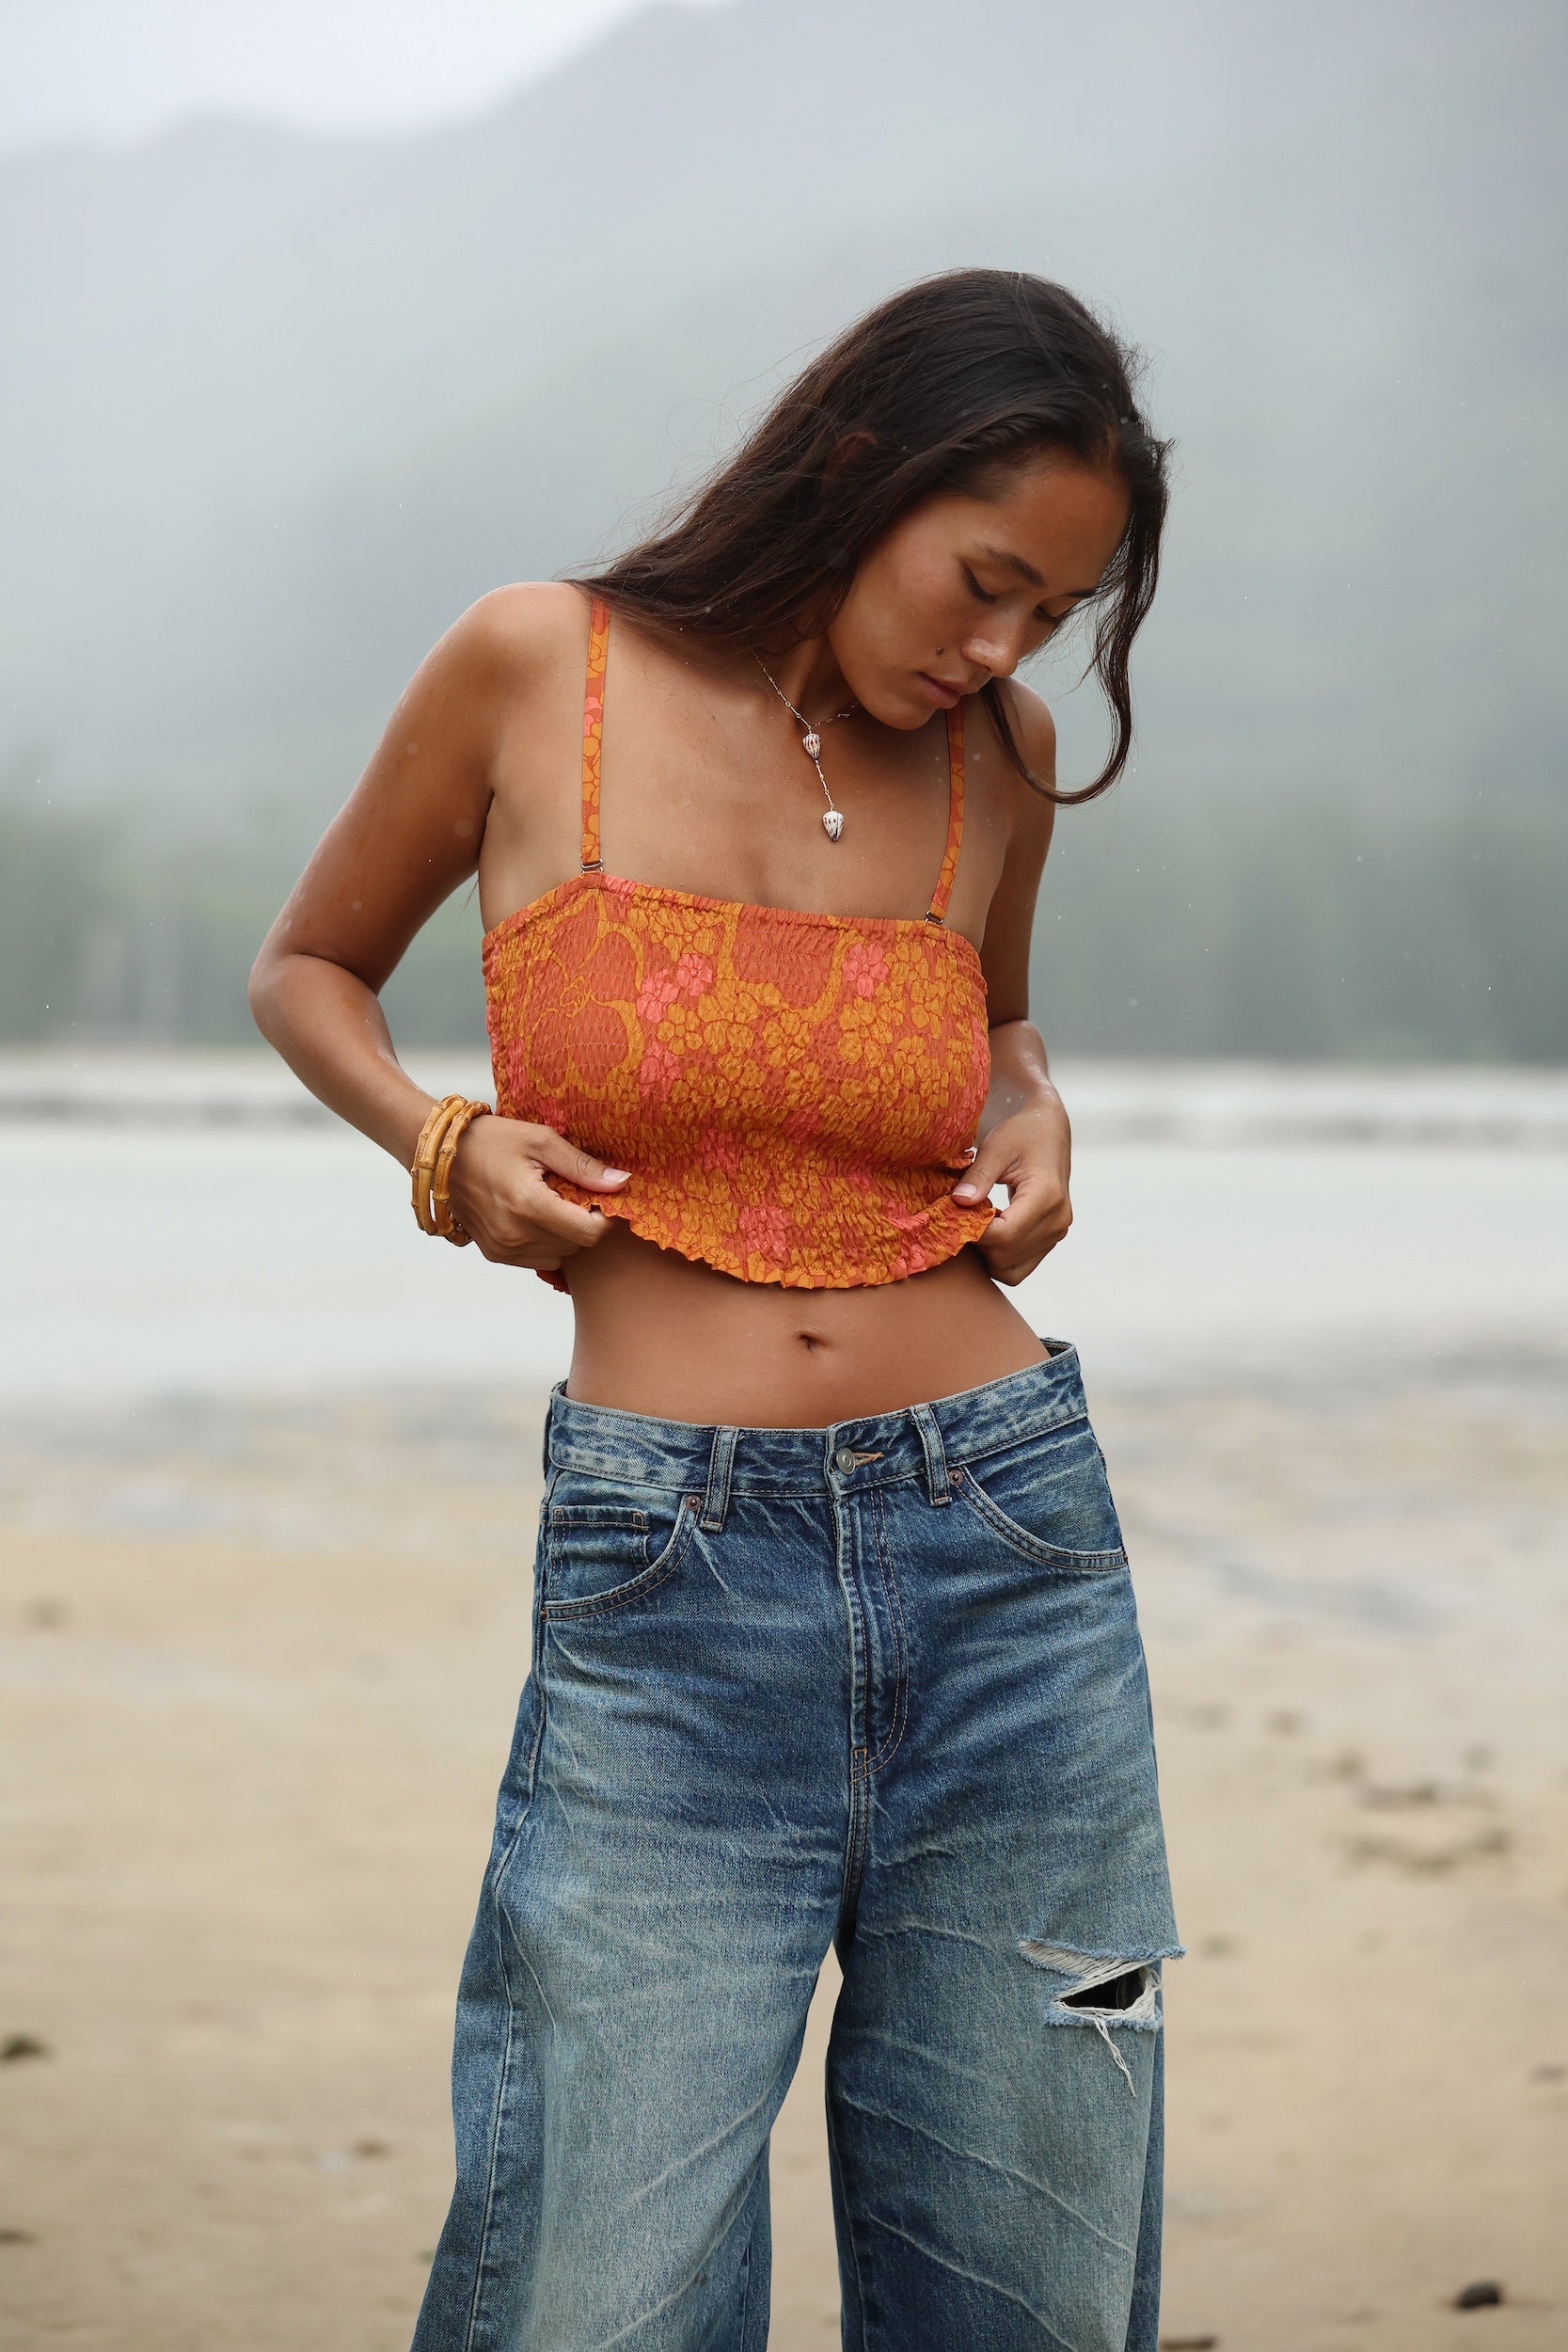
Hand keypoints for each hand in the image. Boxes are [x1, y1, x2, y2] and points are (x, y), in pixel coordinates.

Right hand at [445, 1114, 629, 1273]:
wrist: (441, 1154)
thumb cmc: (491, 1140)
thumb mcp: (541, 1141)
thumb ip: (582, 1166)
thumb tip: (622, 1182)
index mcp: (529, 1205)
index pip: (590, 1232)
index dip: (606, 1217)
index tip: (604, 1197)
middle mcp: (514, 1235)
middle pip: (577, 1245)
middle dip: (585, 1222)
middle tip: (577, 1193)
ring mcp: (502, 1249)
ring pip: (560, 1255)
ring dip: (566, 1234)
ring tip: (554, 1203)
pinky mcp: (494, 1253)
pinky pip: (538, 1259)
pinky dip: (546, 1242)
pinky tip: (536, 1215)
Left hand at [951, 1088, 1072, 1286]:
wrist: (1050, 1132)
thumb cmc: (1024, 1134)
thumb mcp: (996, 1147)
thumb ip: (978, 1176)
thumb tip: (959, 1202)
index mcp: (1047, 1196)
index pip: (1005, 1234)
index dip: (974, 1233)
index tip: (952, 1217)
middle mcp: (1057, 1220)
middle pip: (1006, 1255)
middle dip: (977, 1244)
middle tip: (958, 1220)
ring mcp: (1057, 1232)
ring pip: (1012, 1269)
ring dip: (987, 1255)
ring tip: (976, 1225)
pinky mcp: (1052, 1238)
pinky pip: (1020, 1266)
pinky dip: (1000, 1258)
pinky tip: (989, 1232)